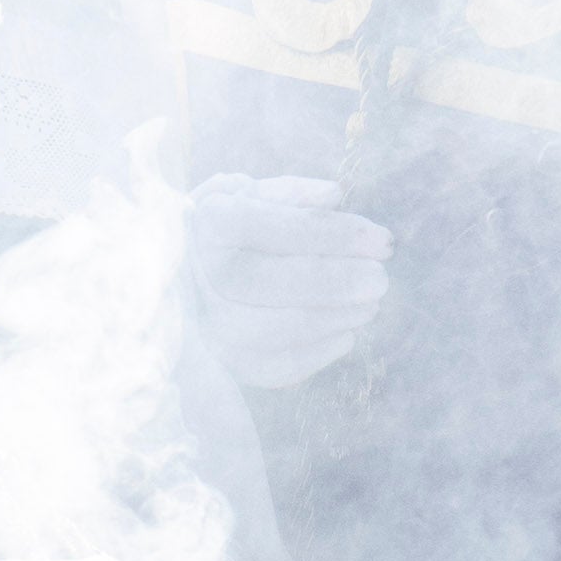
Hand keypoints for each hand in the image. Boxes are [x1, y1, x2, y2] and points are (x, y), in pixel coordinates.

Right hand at [185, 170, 393, 395]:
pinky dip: (313, 356)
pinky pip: (265, 367)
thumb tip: (333, 195)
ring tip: (369, 307)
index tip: (382, 241)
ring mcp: (201, 320)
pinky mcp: (215, 360)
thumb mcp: (250, 195)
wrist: (178, 271)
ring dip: (328, 319)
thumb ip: (291, 194)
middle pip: (268, 282)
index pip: (277, 226)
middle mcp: (198, 272)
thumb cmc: (228, 227)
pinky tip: (346, 337)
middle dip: (335, 282)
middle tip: (381, 280)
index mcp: (211, 221)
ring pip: (266, 329)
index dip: (336, 235)